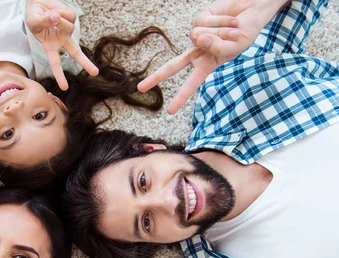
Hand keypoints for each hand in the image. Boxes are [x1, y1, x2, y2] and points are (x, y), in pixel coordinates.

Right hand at [25, 0, 98, 89]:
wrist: (37, 3)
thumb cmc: (33, 16)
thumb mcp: (34, 21)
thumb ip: (45, 21)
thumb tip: (57, 18)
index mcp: (50, 46)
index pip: (55, 64)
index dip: (60, 75)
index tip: (64, 87)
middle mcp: (61, 40)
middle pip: (76, 54)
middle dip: (86, 63)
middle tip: (95, 73)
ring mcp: (67, 30)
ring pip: (69, 27)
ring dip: (58, 20)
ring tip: (50, 14)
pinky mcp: (71, 18)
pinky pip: (70, 16)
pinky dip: (62, 11)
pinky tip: (55, 10)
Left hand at [138, 0, 284, 113]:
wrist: (253, 10)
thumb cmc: (247, 32)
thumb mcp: (238, 45)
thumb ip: (218, 47)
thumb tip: (197, 39)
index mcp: (208, 64)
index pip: (192, 83)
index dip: (181, 97)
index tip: (170, 111)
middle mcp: (199, 52)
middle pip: (174, 66)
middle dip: (157, 77)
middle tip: (140, 89)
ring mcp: (197, 36)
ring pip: (200, 37)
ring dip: (222, 32)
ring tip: (234, 29)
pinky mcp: (198, 20)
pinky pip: (205, 23)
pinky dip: (221, 21)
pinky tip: (229, 19)